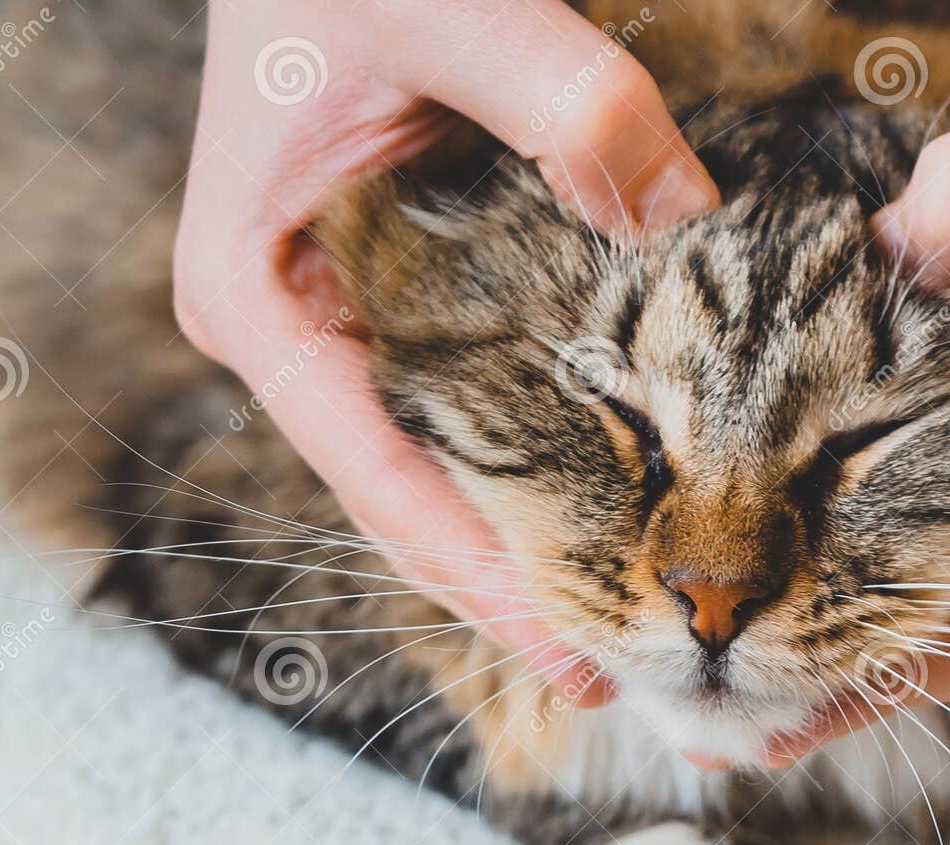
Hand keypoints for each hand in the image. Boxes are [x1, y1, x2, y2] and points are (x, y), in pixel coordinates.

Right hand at [175, 0, 716, 699]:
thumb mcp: (441, 1)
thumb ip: (564, 97)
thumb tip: (685, 212)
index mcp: (263, 302)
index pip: (385, 484)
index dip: (486, 577)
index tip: (574, 651)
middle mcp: (291, 338)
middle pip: (408, 507)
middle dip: (509, 591)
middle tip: (611, 673)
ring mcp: (333, 332)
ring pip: (431, 478)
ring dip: (517, 552)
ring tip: (608, 630)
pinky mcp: (385, 312)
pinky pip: (453, 424)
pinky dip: (523, 478)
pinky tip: (592, 526)